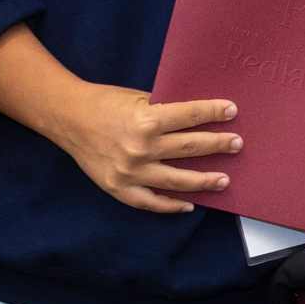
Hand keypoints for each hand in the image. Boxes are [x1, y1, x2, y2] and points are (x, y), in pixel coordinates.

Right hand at [54, 85, 238, 213]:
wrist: (68, 119)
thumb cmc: (105, 103)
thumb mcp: (137, 98)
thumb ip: (164, 110)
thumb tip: (197, 118)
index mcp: (146, 120)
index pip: (189, 116)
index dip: (213, 112)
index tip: (232, 111)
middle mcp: (141, 148)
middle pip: (190, 148)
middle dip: (218, 145)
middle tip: (236, 144)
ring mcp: (131, 172)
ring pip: (177, 181)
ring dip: (204, 181)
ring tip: (223, 180)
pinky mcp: (120, 188)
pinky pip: (152, 202)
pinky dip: (172, 205)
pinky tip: (189, 204)